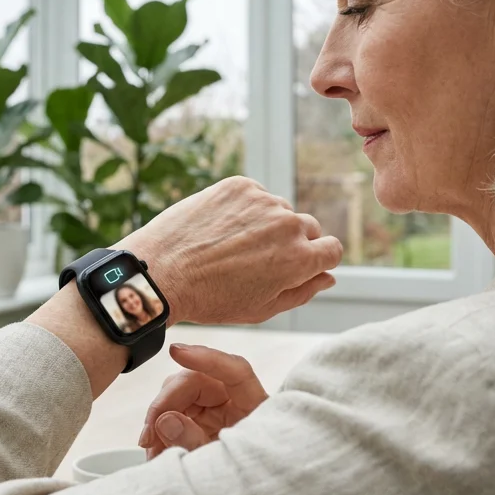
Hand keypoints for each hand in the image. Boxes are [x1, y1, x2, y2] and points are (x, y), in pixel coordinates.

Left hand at [118, 177, 341, 324]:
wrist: (162, 273)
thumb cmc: (211, 299)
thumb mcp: (262, 308)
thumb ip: (303, 292)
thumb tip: (328, 277)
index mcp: (301, 259)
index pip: (333, 250)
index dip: (318, 260)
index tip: (299, 265)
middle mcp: (288, 224)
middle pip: (309, 228)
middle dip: (293, 242)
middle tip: (259, 259)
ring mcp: (263, 201)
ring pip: (279, 210)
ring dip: (266, 224)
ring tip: (232, 246)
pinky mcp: (239, 185)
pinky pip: (254, 195)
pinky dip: (243, 209)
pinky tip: (220, 229)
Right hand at [138, 343, 267, 458]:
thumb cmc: (244, 478)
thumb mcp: (218, 465)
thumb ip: (192, 441)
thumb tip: (164, 419)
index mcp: (254, 407)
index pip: (235, 370)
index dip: (206, 357)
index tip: (176, 352)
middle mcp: (235, 400)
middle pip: (194, 381)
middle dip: (164, 405)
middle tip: (148, 437)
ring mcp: (218, 408)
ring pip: (180, 394)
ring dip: (159, 420)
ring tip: (152, 452)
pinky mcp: (203, 418)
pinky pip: (176, 411)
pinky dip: (162, 430)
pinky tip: (155, 450)